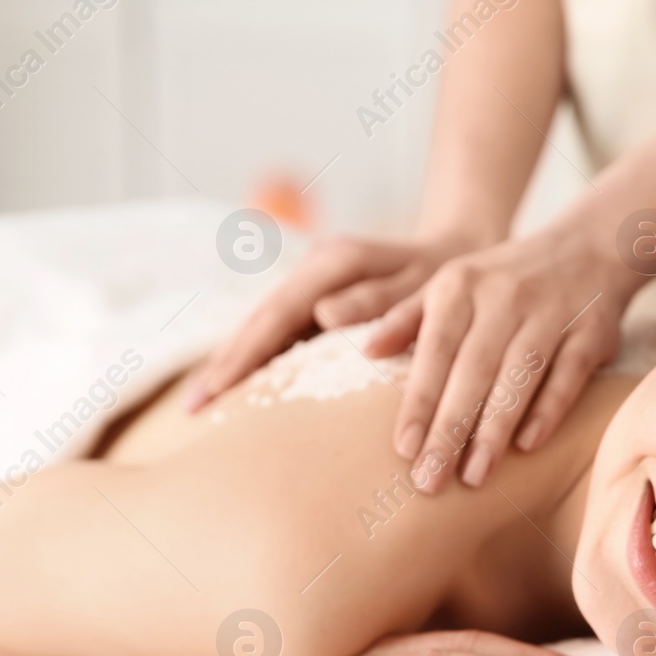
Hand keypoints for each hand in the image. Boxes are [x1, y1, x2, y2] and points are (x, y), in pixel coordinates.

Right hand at [181, 231, 482, 411]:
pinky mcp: (320, 297)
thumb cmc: (451, 274)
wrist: (463, 247)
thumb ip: (381, 300)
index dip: (243, 355)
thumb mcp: (425, 284)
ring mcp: (316, 282)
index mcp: (336, 263)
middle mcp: (317, 267)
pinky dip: (259, 358)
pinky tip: (241, 389)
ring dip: (235, 362)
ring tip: (202, 404)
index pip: (276, 315)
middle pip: (259, 320)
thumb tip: (324, 315)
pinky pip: (282, 330)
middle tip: (191, 408)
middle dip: (225, 363)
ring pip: (265, 325)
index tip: (215, 391)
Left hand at [367, 223, 633, 492]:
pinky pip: (568, 374)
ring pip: (519, 376)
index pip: (434, 350)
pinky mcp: (591, 331)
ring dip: (495, 429)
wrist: (588, 247)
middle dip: (450, 429)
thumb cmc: (503, 279)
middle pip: (473, 370)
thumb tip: (367, 350)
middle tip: (431, 480)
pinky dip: (549, 409)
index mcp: (460, 287)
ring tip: (475, 477)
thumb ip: (407, 317)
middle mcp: (503, 297)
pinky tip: (528, 446)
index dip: (419, 401)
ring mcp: (550, 313)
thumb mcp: (451, 285)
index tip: (405, 448)